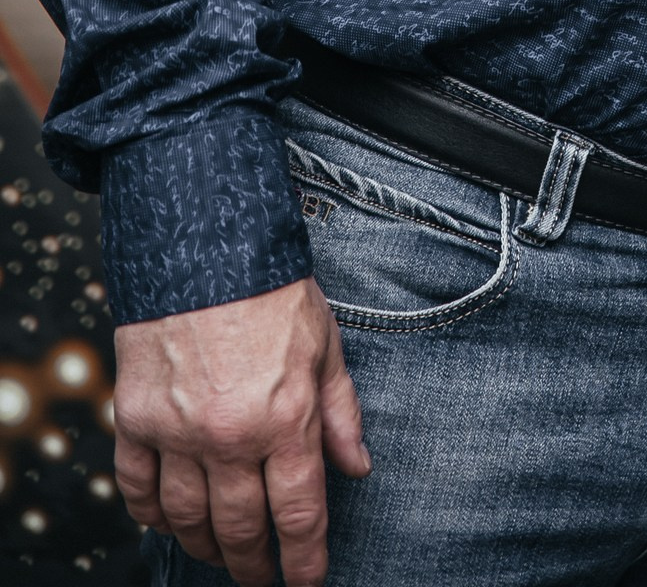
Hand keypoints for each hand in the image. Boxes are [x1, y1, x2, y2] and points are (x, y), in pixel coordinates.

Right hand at [113, 278, 367, 586]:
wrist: (204, 245)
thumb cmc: (272, 291)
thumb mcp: (325, 346)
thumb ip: (341, 412)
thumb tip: (357, 467)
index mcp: (285, 418)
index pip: (299, 513)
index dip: (304, 559)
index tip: (306, 580)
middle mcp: (229, 435)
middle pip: (240, 528)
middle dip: (254, 564)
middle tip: (261, 577)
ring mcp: (176, 431)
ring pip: (188, 519)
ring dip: (205, 547)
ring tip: (220, 555)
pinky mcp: (135, 418)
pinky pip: (138, 489)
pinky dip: (152, 515)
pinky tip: (168, 521)